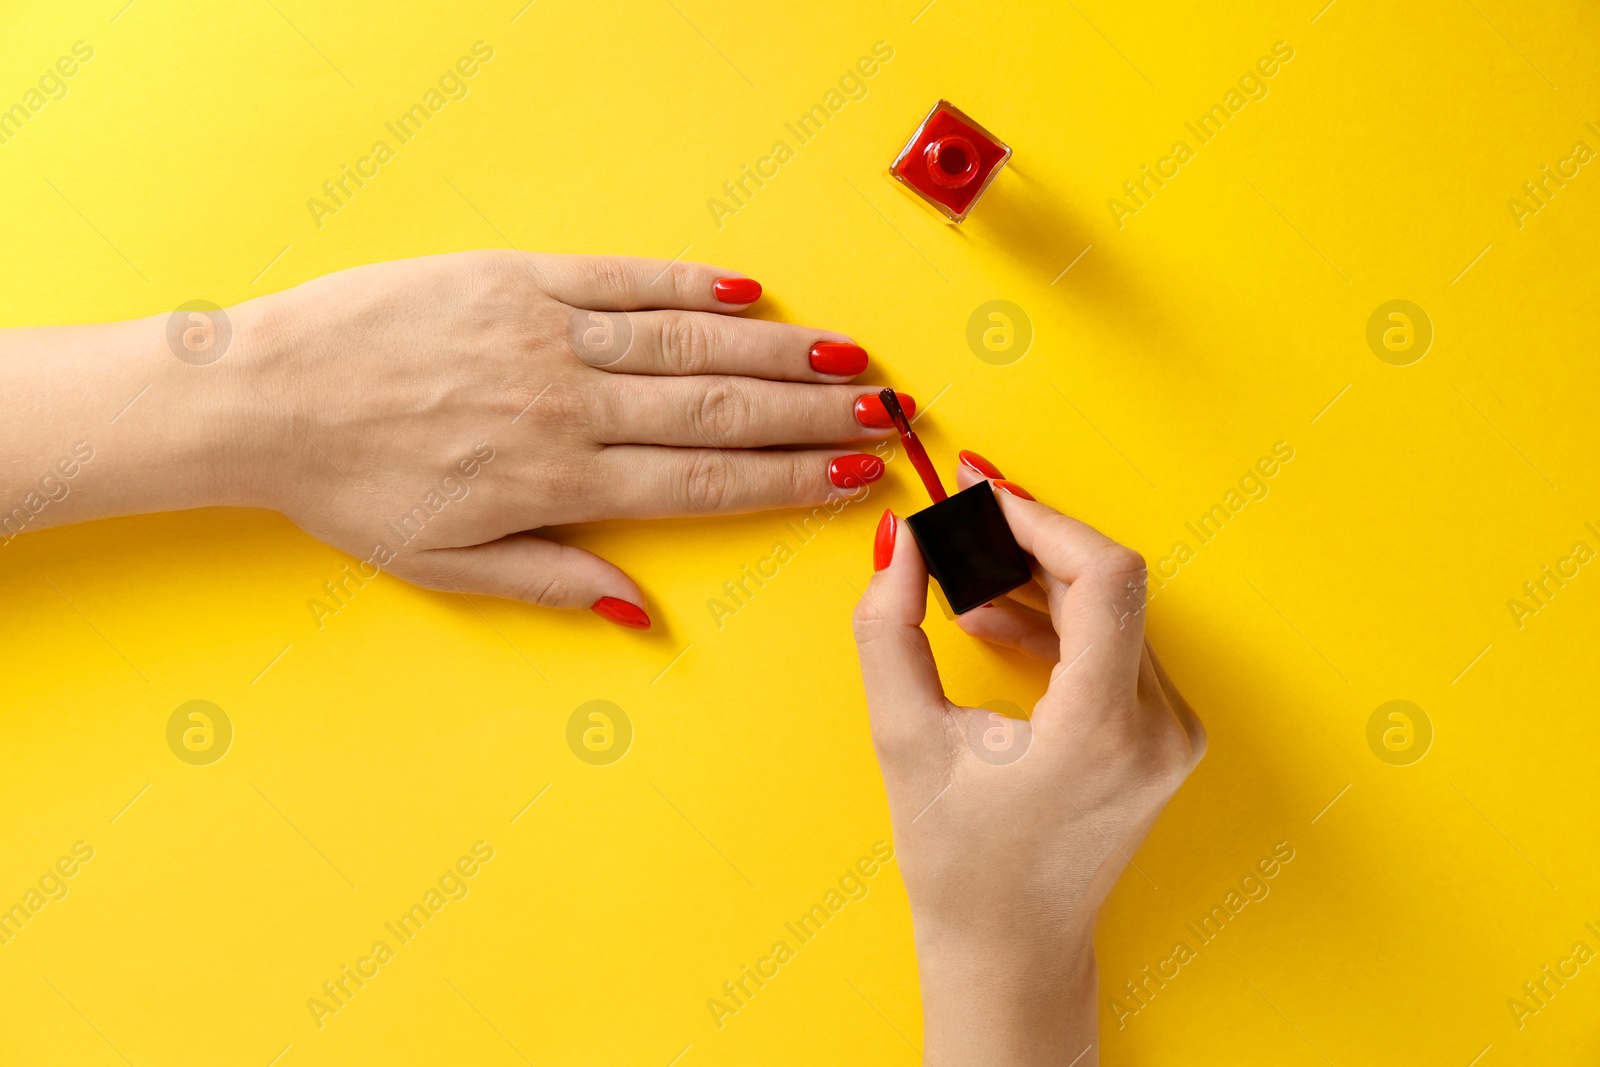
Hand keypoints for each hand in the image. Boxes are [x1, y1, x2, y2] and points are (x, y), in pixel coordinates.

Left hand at [211, 251, 896, 626]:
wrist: (265, 395)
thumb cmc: (350, 489)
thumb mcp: (447, 567)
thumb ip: (553, 582)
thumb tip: (642, 610)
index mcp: (558, 481)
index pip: (706, 481)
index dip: (793, 480)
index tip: (858, 478)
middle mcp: (568, 405)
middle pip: (719, 410)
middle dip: (813, 415)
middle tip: (888, 413)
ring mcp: (544, 334)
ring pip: (686, 343)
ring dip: (777, 352)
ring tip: (850, 357)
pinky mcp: (514, 277)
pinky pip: (619, 279)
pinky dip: (688, 284)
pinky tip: (749, 293)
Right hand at [851, 456, 1204, 1064]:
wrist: (1014, 948)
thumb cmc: (959, 863)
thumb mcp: (904, 740)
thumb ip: (888, 627)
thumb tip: (900, 540)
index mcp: (1103, 729)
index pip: (1103, 576)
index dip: (1040, 518)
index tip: (981, 494)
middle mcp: (1159, 728)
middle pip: (1110, 583)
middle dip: (1032, 543)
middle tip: (963, 526)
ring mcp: (1173, 735)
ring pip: (1117, 609)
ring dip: (1042, 581)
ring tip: (966, 591)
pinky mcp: (1165, 737)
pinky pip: (1119, 644)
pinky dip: (1061, 621)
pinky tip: (1001, 625)